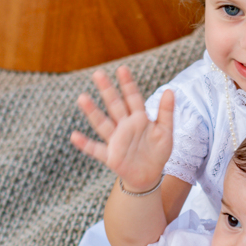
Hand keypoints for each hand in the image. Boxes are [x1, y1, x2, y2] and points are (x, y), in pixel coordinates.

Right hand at [70, 66, 173, 191]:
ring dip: (92, 112)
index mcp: (139, 118)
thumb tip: (170, 90)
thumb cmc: (157, 152)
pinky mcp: (111, 156)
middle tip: (98, 74)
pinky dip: (85, 144)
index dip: (127, 84)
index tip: (122, 69)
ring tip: (82, 98)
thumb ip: (166, 112)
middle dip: (107, 90)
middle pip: (115, 106)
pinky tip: (74, 136)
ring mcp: (116, 140)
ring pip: (103, 123)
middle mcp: (124, 126)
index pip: (133, 98)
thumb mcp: (166, 132)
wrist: (149, 175)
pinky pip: (96, 149)